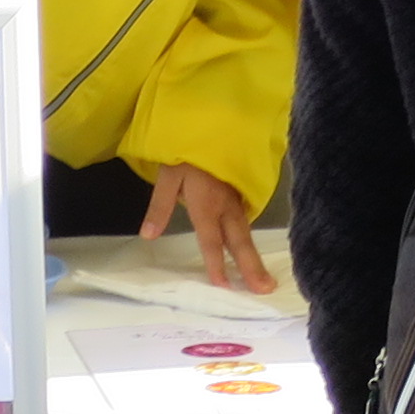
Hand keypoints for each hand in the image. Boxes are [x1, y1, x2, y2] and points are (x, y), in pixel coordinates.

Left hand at [138, 162, 275, 293]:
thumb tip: (148, 235)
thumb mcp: (168, 175)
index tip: (225, 288)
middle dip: (252, 268)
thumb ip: (160, 206)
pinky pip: (247, 221)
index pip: (212, 241)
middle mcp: (226, 207)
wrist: (211, 123)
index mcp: (207, 205)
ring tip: (266, 280)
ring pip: (246, 233)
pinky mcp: (240, 193)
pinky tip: (253, 252)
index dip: (218, 265)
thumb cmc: (187, 150)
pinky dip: (252, 240)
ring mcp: (236, 200)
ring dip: (255, 258)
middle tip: (265, 290)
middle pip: (239, 242)